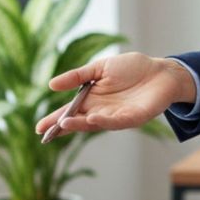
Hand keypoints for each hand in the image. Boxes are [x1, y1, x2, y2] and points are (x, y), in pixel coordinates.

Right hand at [35, 52, 196, 134]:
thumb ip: (77, 76)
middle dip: (63, 127)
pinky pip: (117, 121)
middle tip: (47, 131)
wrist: (160, 70)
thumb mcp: (100, 67)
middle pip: (79, 122)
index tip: (39, 128)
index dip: (54, 120)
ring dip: (81, 124)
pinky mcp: (133, 117)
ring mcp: (117, 116)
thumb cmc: (132, 68)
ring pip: (96, 124)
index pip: (69, 112)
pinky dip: (105, 121)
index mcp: (92, 99)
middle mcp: (102, 111)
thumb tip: (51, 85)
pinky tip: (93, 118)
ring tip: (65, 123)